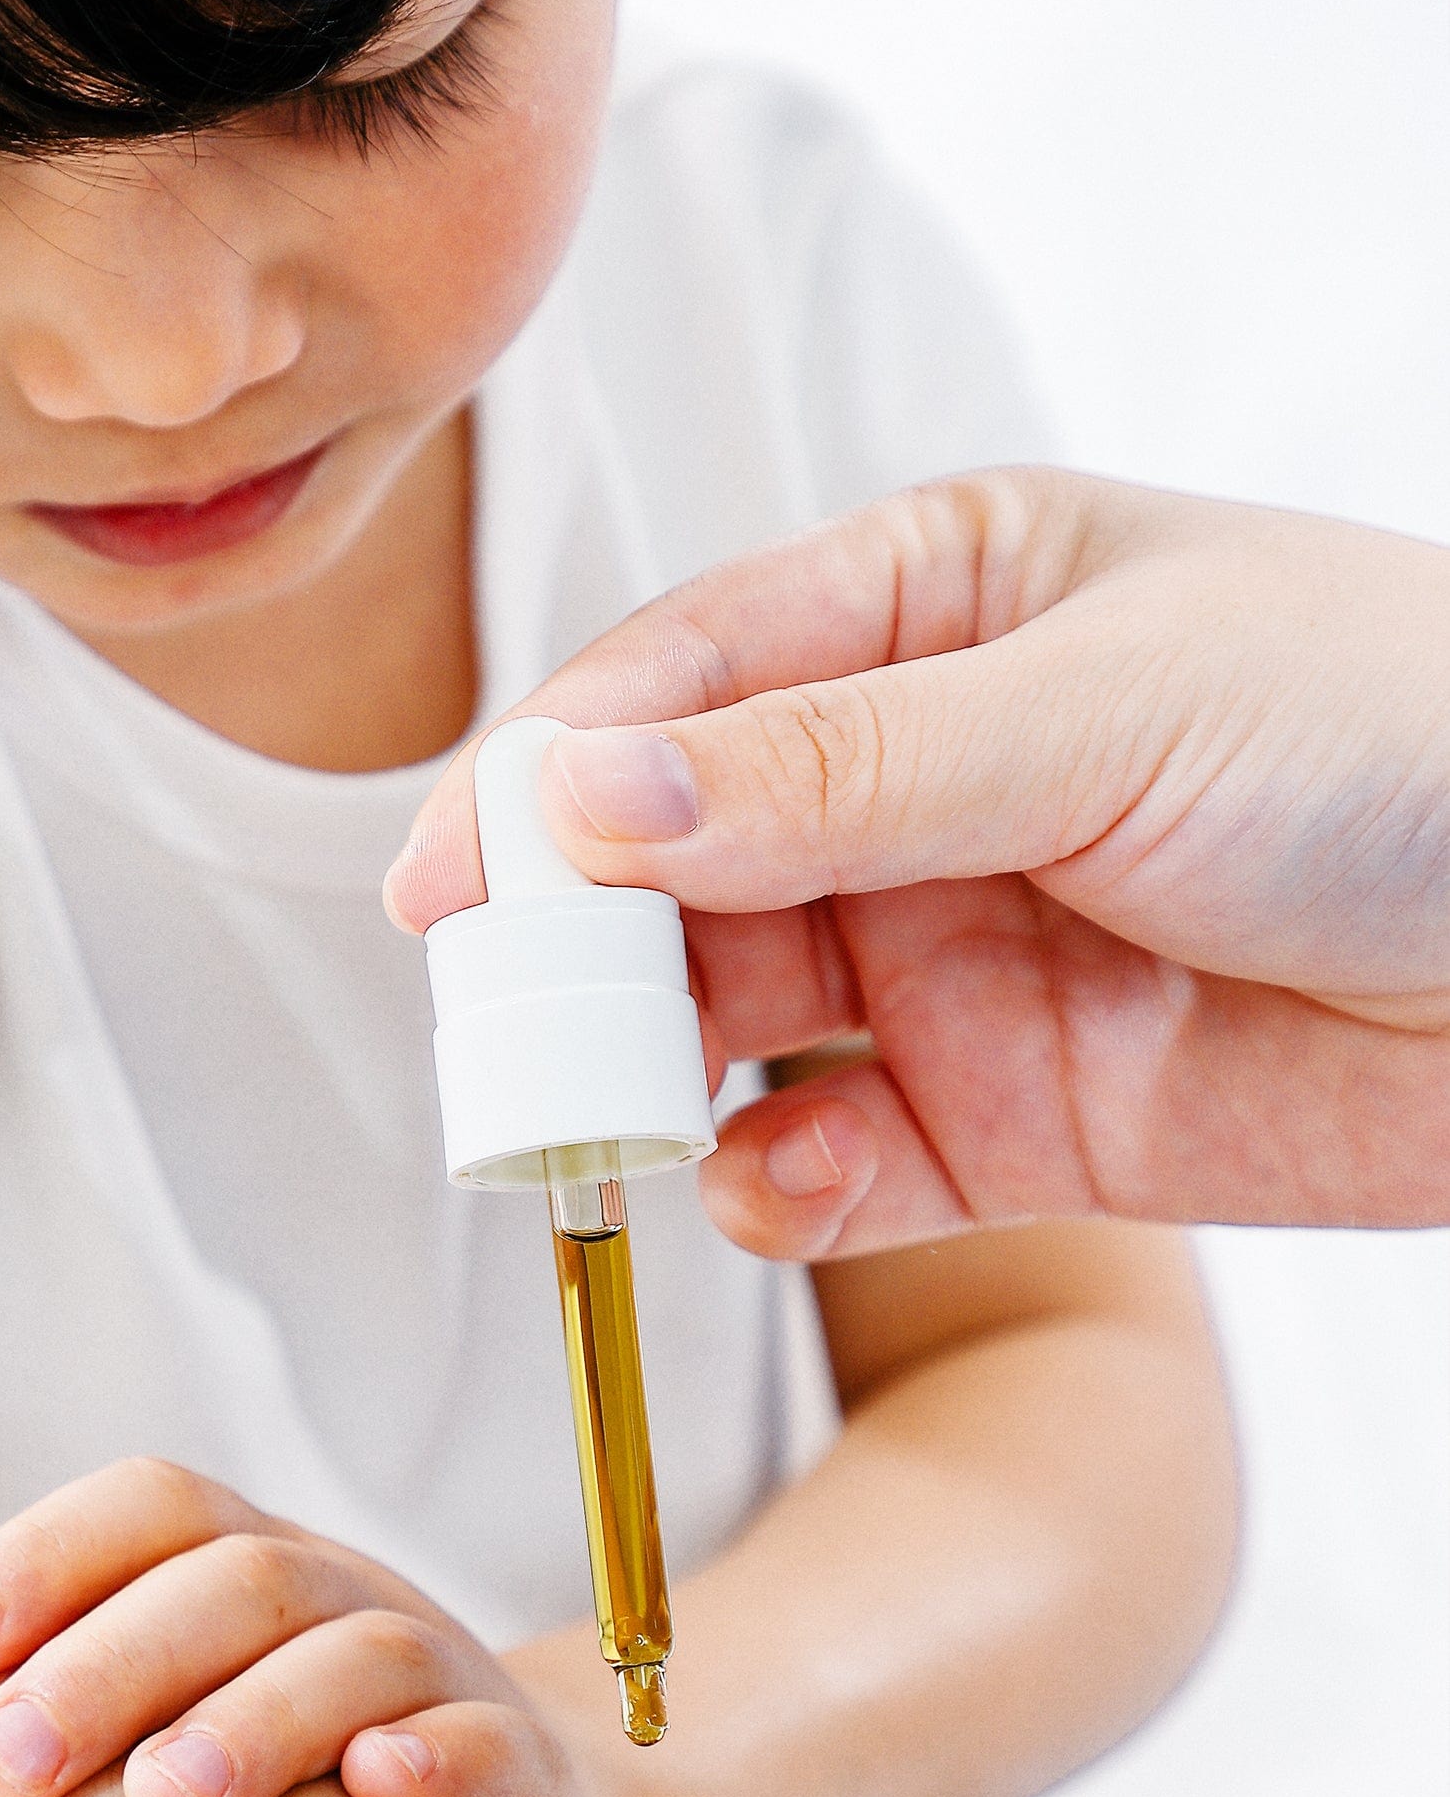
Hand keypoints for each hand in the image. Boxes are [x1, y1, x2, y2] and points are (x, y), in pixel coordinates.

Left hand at [0, 1457, 638, 1796]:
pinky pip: (490, 1743)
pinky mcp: (526, 1772)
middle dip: (112, 1663)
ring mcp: (444, 1676)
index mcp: (252, 1565)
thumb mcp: (191, 1711)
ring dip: (256, 1720)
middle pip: (239, 1582)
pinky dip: (438, 1758)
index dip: (45, 1556)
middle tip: (6, 1766)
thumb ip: (71, 1704)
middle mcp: (346, 1596)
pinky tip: (373, 1793)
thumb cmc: (291, 1779)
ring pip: (360, 1655)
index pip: (154, 1506)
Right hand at [387, 469, 1449, 1257]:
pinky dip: (784, 1186)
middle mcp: (916, 786)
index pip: (679, 687)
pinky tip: (784, 1184)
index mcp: (932, 610)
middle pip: (674, 871)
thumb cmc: (1400, 738)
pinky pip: (837, 1162)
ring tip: (622, 1133)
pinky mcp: (1006, 1119)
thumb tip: (580, 795)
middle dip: (583, 957)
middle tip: (514, 1044)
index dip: (547, 786)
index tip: (443, 890)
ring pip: (730, 1025)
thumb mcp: (1100, 710)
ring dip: (658, 1083)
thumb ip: (832, 769)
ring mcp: (953, 956)